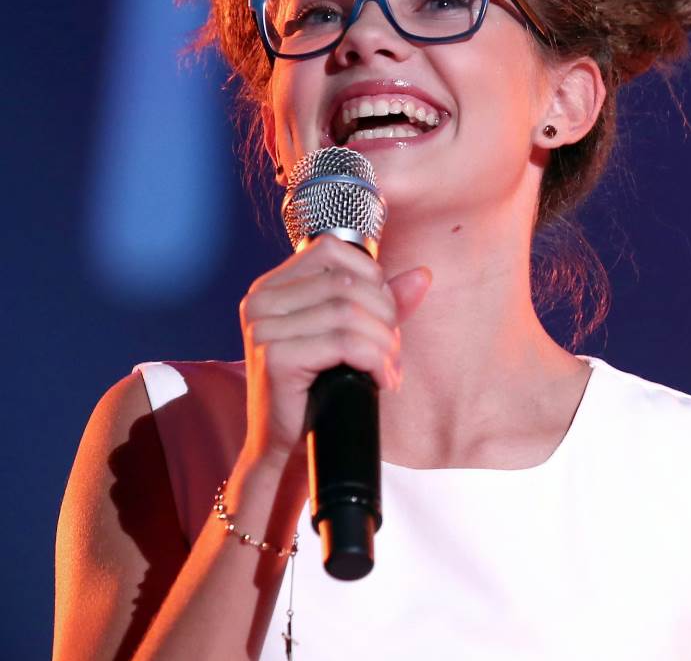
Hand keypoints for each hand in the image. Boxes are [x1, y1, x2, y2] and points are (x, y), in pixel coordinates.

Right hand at [237, 236, 432, 465]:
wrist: (287, 446)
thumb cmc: (318, 387)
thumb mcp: (351, 335)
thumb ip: (382, 302)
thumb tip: (422, 274)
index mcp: (272, 286)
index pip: (334, 250)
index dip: (372, 277)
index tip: (384, 314)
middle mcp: (261, 300)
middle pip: (348, 284)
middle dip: (385, 315)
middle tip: (392, 350)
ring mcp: (263, 328)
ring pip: (350, 313)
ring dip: (384, 343)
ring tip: (389, 368)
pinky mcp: (274, 356)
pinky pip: (345, 343)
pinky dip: (375, 361)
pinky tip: (381, 380)